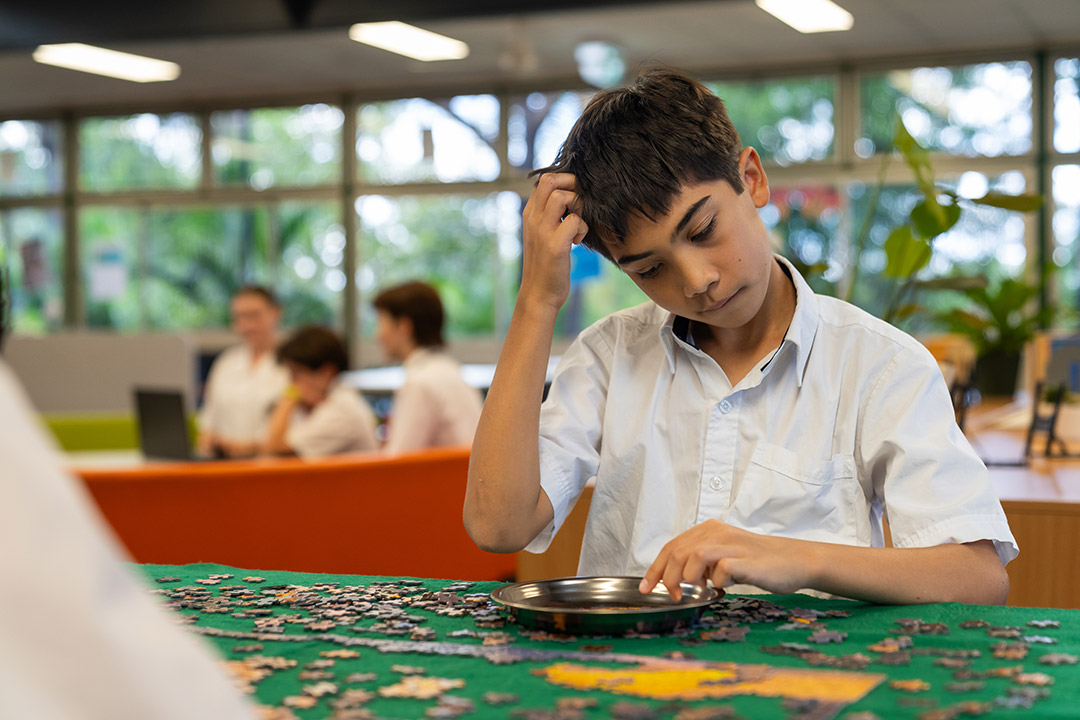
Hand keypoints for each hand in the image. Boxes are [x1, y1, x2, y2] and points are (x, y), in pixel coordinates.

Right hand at [518, 173, 588, 311]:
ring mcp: (542, 231)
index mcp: (530, 214)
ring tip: (578, 223)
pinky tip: (577, 241)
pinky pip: (575, 221)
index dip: (564, 183)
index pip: (544, 181)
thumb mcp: (542, 235)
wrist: (538, 295)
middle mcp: (533, 219)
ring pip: (562, 195)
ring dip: (578, 205)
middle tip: (578, 205)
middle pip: (549, 179)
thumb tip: (570, 198)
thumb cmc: (546, 265)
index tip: (572, 202)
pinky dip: (583, 228)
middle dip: (571, 185)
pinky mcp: (555, 246)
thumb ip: (550, 216)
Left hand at [639, 520, 816, 600]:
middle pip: (677, 552)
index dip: (655, 568)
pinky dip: (717, 583)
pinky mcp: (746, 561)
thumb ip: (701, 561)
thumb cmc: (757, 561)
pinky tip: (725, 586)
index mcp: (708, 529)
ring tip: (698, 589)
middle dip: (667, 578)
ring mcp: (732, 545)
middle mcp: (717, 533)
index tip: (646, 588)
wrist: (794, 560)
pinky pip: (720, 572)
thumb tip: (676, 578)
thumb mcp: (723, 554)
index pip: (671, 547)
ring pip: (694, 557)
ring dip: (689, 579)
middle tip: (673, 596)